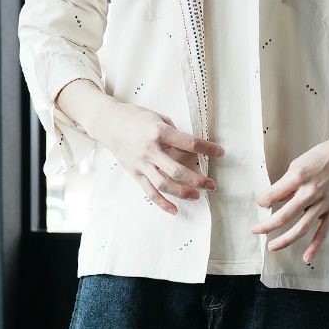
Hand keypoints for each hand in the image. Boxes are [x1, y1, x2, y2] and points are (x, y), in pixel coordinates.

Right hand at [90, 97, 224, 215]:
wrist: (108, 123)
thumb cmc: (136, 117)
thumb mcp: (158, 117)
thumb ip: (174, 132)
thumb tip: (188, 147)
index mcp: (159, 132)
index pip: (188, 143)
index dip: (207, 149)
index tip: (221, 152)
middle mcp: (151, 150)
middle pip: (177, 170)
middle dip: (198, 179)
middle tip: (212, 184)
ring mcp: (142, 163)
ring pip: (164, 184)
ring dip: (182, 193)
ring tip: (198, 196)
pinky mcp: (135, 173)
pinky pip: (149, 192)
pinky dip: (162, 203)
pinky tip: (175, 210)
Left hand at [250, 136, 328, 263]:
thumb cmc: (324, 155)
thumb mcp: (300, 162)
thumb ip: (288, 182)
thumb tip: (276, 198)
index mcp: (298, 177)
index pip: (273, 195)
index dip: (262, 201)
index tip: (260, 202)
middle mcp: (309, 192)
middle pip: (283, 216)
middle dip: (266, 226)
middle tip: (255, 230)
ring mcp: (322, 204)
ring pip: (301, 228)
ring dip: (284, 240)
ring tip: (271, 247)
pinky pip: (323, 232)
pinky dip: (315, 247)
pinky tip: (306, 258)